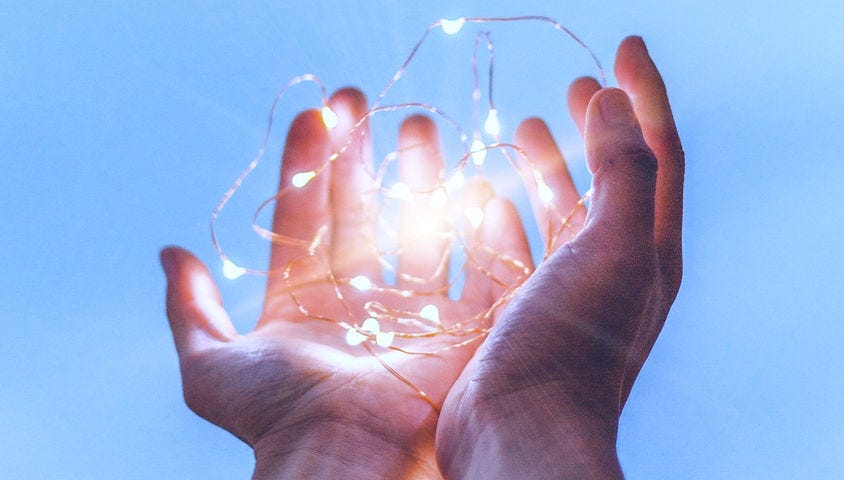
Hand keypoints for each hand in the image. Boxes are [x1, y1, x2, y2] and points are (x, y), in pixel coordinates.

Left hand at [161, 89, 532, 478]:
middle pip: (361, 213)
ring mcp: (414, 314)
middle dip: (359, 157)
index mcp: (307, 304)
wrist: (344, 460)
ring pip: (418, 230)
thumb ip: (189, 310)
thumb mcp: (210, 368)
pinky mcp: (463, 330)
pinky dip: (480, 231)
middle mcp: (361, 303)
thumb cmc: (278, 419)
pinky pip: (479, 271)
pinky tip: (474, 185)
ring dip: (417, 179)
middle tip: (358, 101)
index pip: (307, 217)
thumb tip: (171, 252)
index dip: (308, 166)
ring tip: (415, 126)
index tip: (314, 115)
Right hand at [435, 36, 683, 478]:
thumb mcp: (616, 249)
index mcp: (647, 248)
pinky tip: (482, 196)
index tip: (622, 45)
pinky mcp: (519, 312)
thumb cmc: (570, 344)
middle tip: (576, 85)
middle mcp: (612, 269)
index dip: (644, 94)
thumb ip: (625, 170)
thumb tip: (616, 100)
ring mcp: (564, 292)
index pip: (657, 152)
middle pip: (610, 180)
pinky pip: (516, 247)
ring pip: (560, 212)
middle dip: (597, 127)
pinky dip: (503, 214)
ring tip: (525, 126)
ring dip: (547, 167)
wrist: (522, 434)